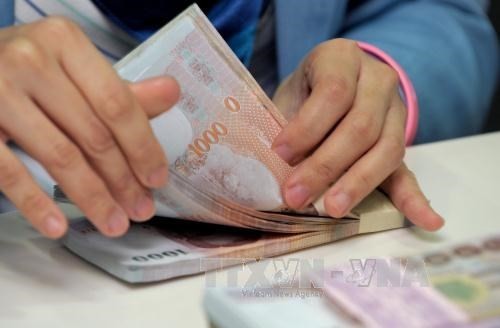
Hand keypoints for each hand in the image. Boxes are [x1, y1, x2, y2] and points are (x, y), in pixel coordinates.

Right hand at [0, 17, 179, 237]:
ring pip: (59, 156)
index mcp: (65, 42)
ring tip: (114, 223)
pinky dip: (36, 203)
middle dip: (123, 180)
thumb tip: (171, 93)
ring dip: (92, 198)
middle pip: (93, 134)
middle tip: (140, 209)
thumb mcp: (72, 66)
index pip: (117, 103)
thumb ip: (119, 88)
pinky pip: (9, 172)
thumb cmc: (27, 67)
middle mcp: (31, 61)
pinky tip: (58, 227)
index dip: (142, 146)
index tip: (157, 178)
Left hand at [272, 39, 442, 230]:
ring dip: (357, 184)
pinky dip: (416, 199)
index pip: (334, 92)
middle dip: (325, 165)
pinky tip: (428, 221)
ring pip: (386, 149)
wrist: (330, 85)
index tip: (280, 153)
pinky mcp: (401, 141)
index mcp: (343, 58)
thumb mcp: (289, 96)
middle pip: (360, 126)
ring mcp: (396, 110)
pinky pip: (409, 170)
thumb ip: (288, 127)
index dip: (307, 126)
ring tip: (332, 209)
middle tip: (295, 195)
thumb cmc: (302, 94)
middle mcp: (377, 79)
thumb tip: (273, 170)